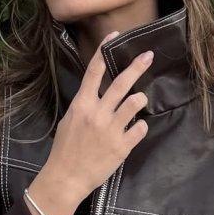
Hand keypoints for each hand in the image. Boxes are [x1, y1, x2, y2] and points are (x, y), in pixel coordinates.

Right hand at [45, 29, 153, 200]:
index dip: (105, 50)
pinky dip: (139, 127)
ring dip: (140, 99)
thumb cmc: (64, 150)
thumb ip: (84, 106)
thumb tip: (97, 95)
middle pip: (121, 82)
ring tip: (140, 101)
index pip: (94, 71)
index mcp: (81, 104)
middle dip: (137, 66)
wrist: (66, 178)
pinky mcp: (122, 146)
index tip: (115, 36)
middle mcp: (97, 113)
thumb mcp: (69, 121)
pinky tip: (134, 130)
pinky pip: (140, 128)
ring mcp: (111, 129)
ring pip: (135, 102)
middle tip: (149, 56)